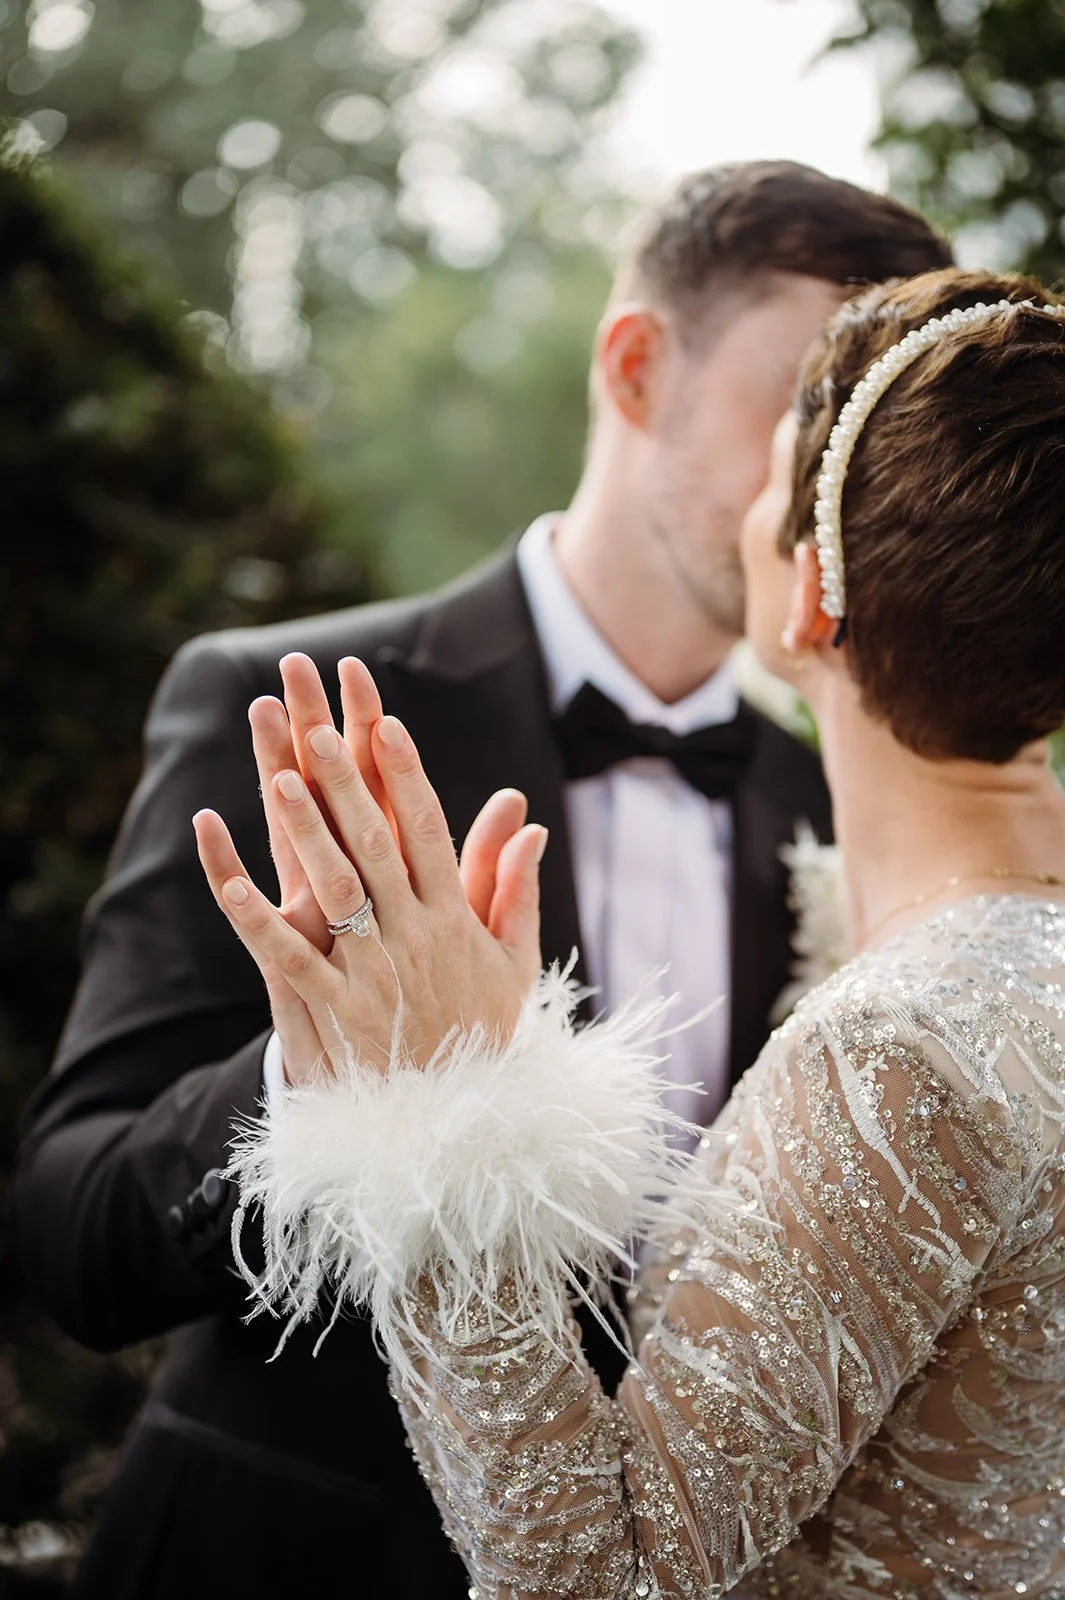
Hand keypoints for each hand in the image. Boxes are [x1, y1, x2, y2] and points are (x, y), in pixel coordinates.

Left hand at [195, 656, 545, 1079]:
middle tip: (317, 726)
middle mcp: (417, 938)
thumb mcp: (511, 960)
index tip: (386, 724)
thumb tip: (527, 821)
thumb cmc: (481, 1031)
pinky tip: (231, 882)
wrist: (460, 1122)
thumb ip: (514, 888)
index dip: (408, 777)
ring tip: (279, 777)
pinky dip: (261, 922)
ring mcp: (376, 975)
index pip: (432, 833)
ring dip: (307, 832)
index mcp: (456, 920)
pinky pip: (293, 961)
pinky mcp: (338, 1014)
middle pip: (377, 847)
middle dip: (347, 784)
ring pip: (337, 891)